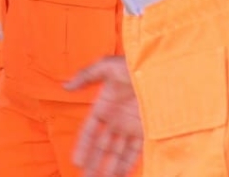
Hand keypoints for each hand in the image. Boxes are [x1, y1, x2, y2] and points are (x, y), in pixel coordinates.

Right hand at [66, 55, 142, 176]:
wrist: (164, 69)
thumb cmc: (135, 64)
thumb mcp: (107, 66)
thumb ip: (85, 76)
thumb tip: (65, 86)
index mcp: (104, 106)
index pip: (89, 132)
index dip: (83, 147)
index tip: (76, 162)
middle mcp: (116, 120)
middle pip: (102, 147)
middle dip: (94, 164)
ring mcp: (131, 128)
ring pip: (117, 154)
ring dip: (109, 169)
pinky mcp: (147, 131)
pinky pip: (135, 153)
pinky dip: (128, 165)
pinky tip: (121, 176)